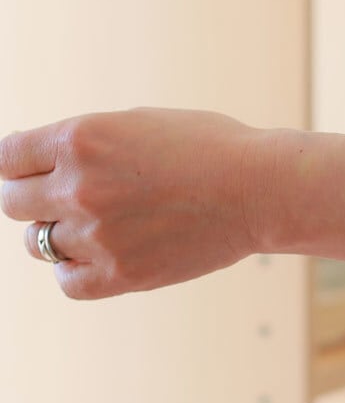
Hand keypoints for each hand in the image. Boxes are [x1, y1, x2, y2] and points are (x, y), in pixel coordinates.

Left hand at [0, 106, 266, 299]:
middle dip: (34, 196)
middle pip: (14, 201)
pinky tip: (104, 252)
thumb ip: (87, 143)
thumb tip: (38, 161)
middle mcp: (79, 186)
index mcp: (82, 139)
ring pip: (38, 241)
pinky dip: (76, 267)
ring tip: (103, 222)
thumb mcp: (141, 123)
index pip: (8, 157)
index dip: (19, 163)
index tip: (32, 170)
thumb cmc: (211, 148)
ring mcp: (96, 233)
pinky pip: (66, 278)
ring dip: (60, 231)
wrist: (262, 189)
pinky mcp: (118, 274)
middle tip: (66, 196)